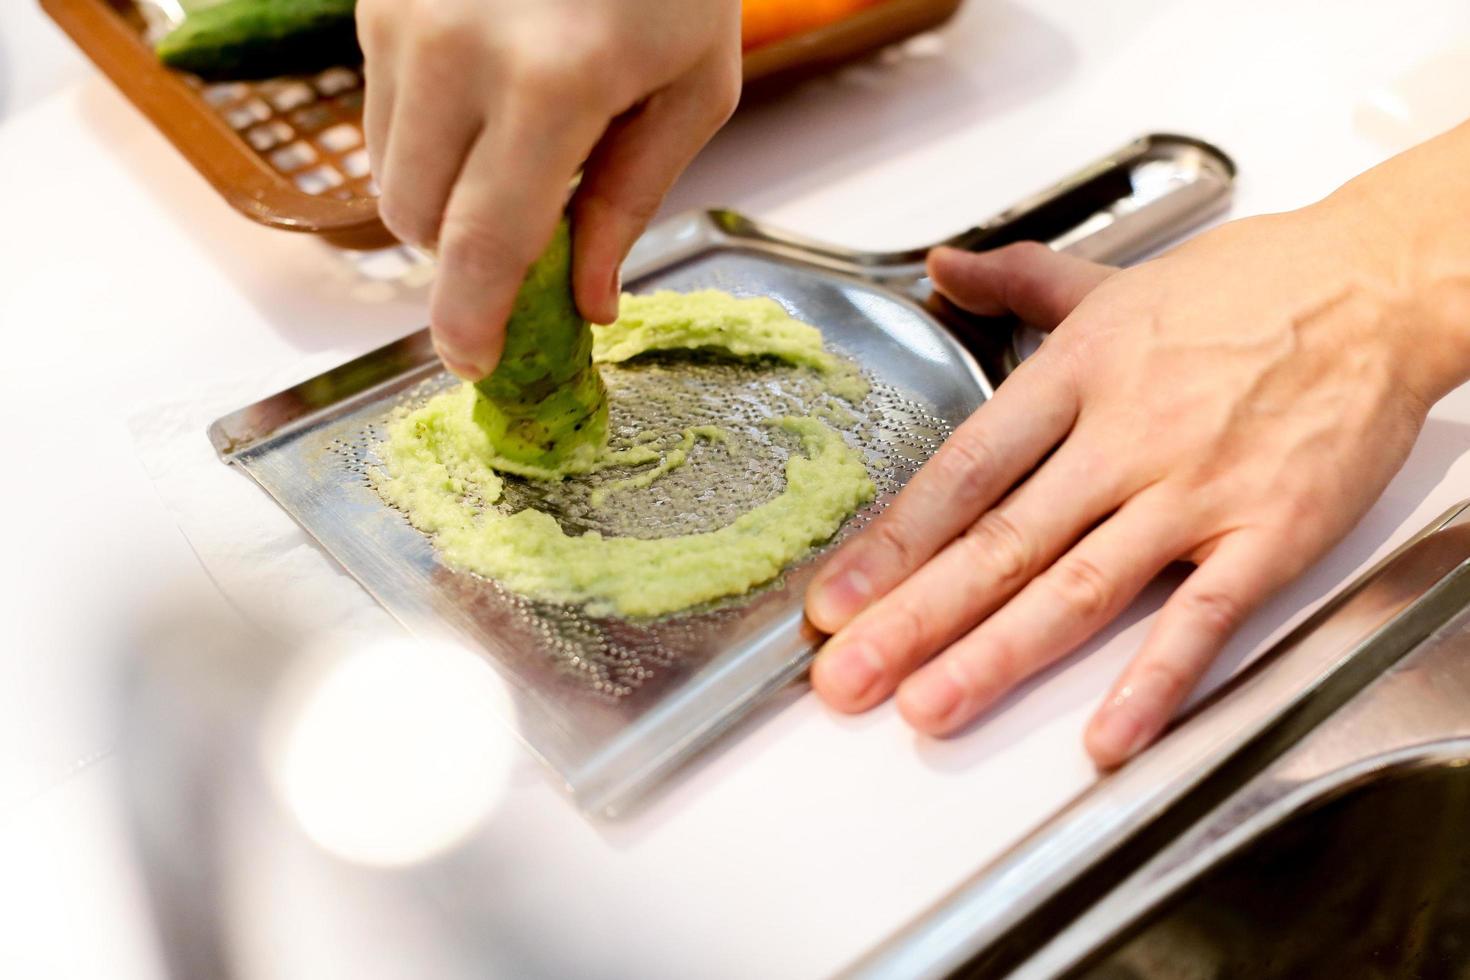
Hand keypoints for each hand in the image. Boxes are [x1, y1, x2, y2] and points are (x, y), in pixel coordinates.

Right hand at [357, 0, 741, 377]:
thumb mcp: (692, 85)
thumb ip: (632, 199)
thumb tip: (588, 301)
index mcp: (551, 84)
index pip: (485, 242)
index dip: (471, 318)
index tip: (471, 361)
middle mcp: (455, 49)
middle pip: (416, 218)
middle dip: (461, 254)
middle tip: (523, 242)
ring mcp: (402, 14)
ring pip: (386, 170)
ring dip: (441, 193)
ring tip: (517, 144)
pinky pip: (379, 109)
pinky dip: (428, 132)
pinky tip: (486, 92)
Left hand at [805, 204, 1462, 766]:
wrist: (1379, 287)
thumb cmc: (1249, 287)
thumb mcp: (1113, 278)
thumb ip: (1017, 280)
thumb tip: (943, 267)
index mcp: (1076, 374)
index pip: (963, 471)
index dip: (892, 541)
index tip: (835, 598)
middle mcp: (1124, 437)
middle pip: (1000, 541)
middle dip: (914, 617)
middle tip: (847, 676)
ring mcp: (1193, 492)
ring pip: (1078, 587)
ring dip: (997, 656)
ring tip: (929, 708)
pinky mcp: (1267, 535)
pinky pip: (1202, 619)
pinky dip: (1153, 681)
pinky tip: (1106, 735)